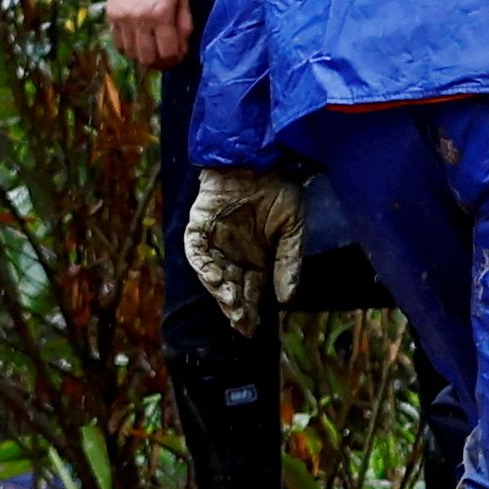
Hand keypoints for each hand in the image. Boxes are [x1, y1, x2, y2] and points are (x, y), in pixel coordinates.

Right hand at [100, 0, 194, 68]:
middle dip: (160, 63)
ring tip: (152, 51)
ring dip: (143, 57)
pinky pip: (118, 43)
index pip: (168, 51)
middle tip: (166, 59)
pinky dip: (129, 48)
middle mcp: (140, 20)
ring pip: (132, 53)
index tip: (179, 56)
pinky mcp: (112, 16)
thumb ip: (184, 21)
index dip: (175, 59)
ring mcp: (123, 20)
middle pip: (148, 58)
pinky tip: (137, 42)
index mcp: (161, 14)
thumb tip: (184, 45)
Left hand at [182, 166, 306, 335]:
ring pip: (212, 273)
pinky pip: (196, 250)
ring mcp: (214, 240)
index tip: (252, 329)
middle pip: (231, 287)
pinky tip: (218, 278)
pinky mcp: (199, 225)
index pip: (251, 290)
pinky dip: (204, 265)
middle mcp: (233, 253)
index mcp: (256, 257)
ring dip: (220, 290)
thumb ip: (288, 262)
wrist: (266, 158)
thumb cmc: (281, 190)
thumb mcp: (292, 230)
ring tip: (231, 304)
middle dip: (234, 307)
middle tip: (241, 324)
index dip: (250, 309)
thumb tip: (288, 300)